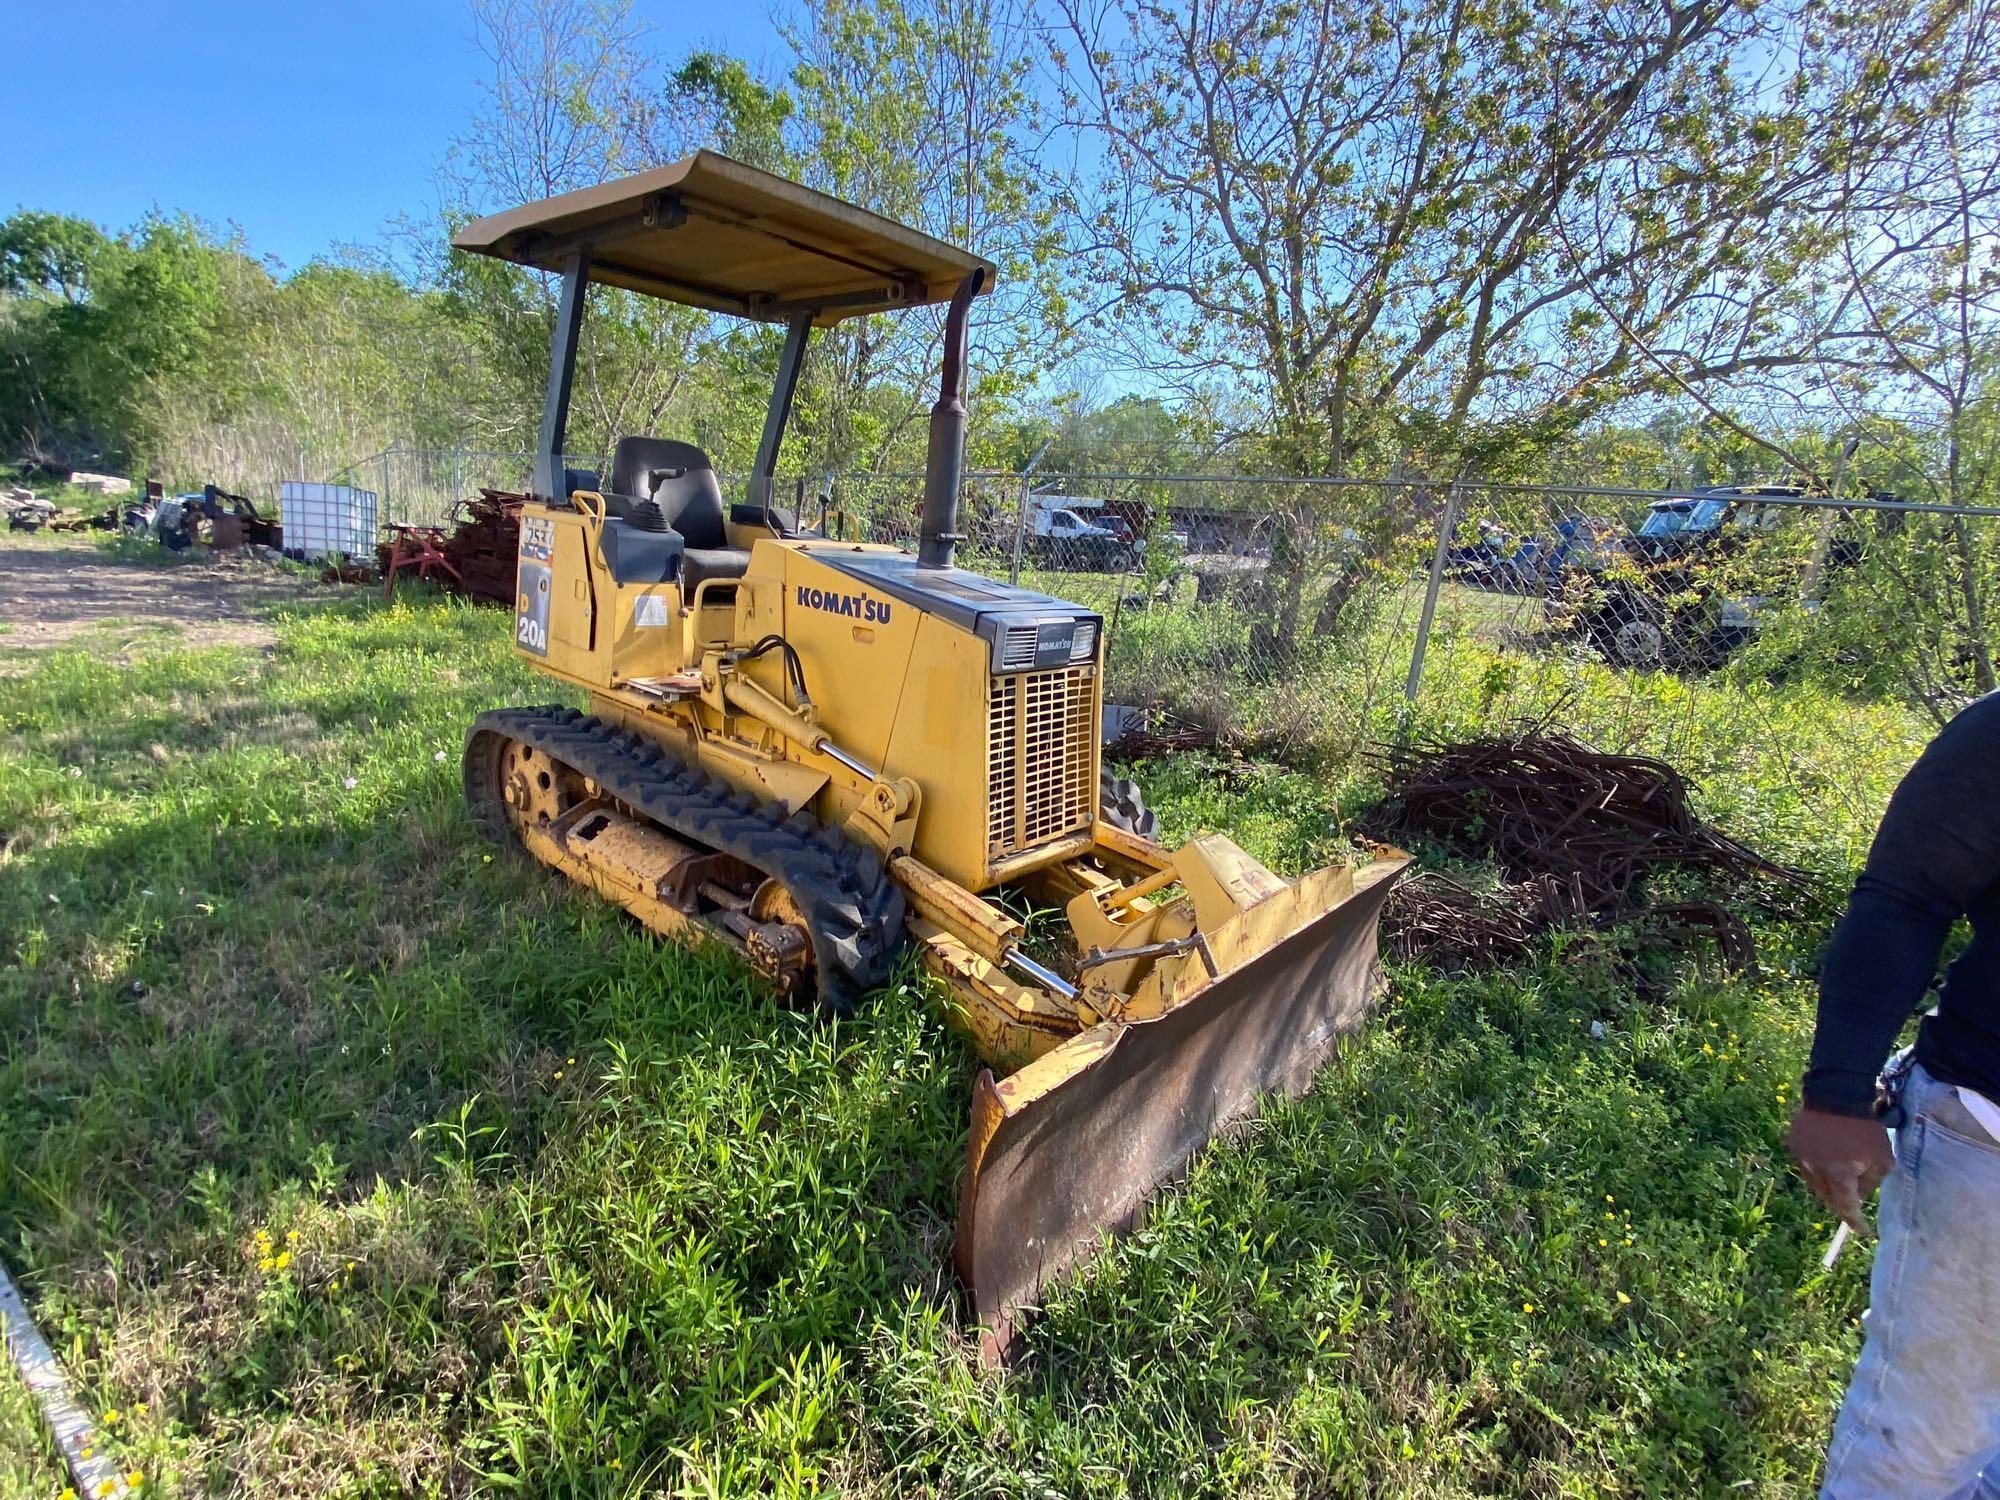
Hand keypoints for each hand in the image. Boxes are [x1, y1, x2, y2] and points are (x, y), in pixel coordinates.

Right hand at [1789, 1107, 1895, 1235]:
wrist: (1838, 1094)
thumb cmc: (1865, 1129)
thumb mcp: (1883, 1159)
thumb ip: (1871, 1184)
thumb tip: (1859, 1195)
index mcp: (1839, 1176)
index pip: (1847, 1209)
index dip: (1855, 1222)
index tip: (1863, 1231)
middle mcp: (1816, 1171)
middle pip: (1828, 1199)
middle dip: (1842, 1204)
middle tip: (1855, 1204)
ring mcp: (1801, 1157)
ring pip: (1815, 1184)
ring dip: (1829, 1188)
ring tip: (1841, 1181)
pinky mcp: (1794, 1144)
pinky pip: (1806, 1165)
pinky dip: (1818, 1169)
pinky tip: (1829, 1160)